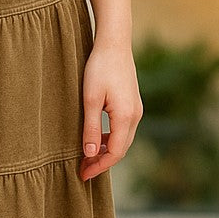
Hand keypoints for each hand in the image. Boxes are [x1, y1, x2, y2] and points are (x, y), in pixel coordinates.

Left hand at [79, 40, 142, 182]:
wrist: (114, 43)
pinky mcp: (133, 103)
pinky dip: (110, 138)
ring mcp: (136, 109)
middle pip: (121, 149)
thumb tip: (89, 154)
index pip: (115, 153)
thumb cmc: (99, 68)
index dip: (99, 166)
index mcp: (125, 117)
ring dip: (106, 150)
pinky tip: (96, 138)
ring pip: (123, 139)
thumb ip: (90, 128)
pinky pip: (123, 129)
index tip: (83, 174)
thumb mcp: (90, 99)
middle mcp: (135, 115)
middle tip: (82, 169)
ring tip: (86, 156)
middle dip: (102, 161)